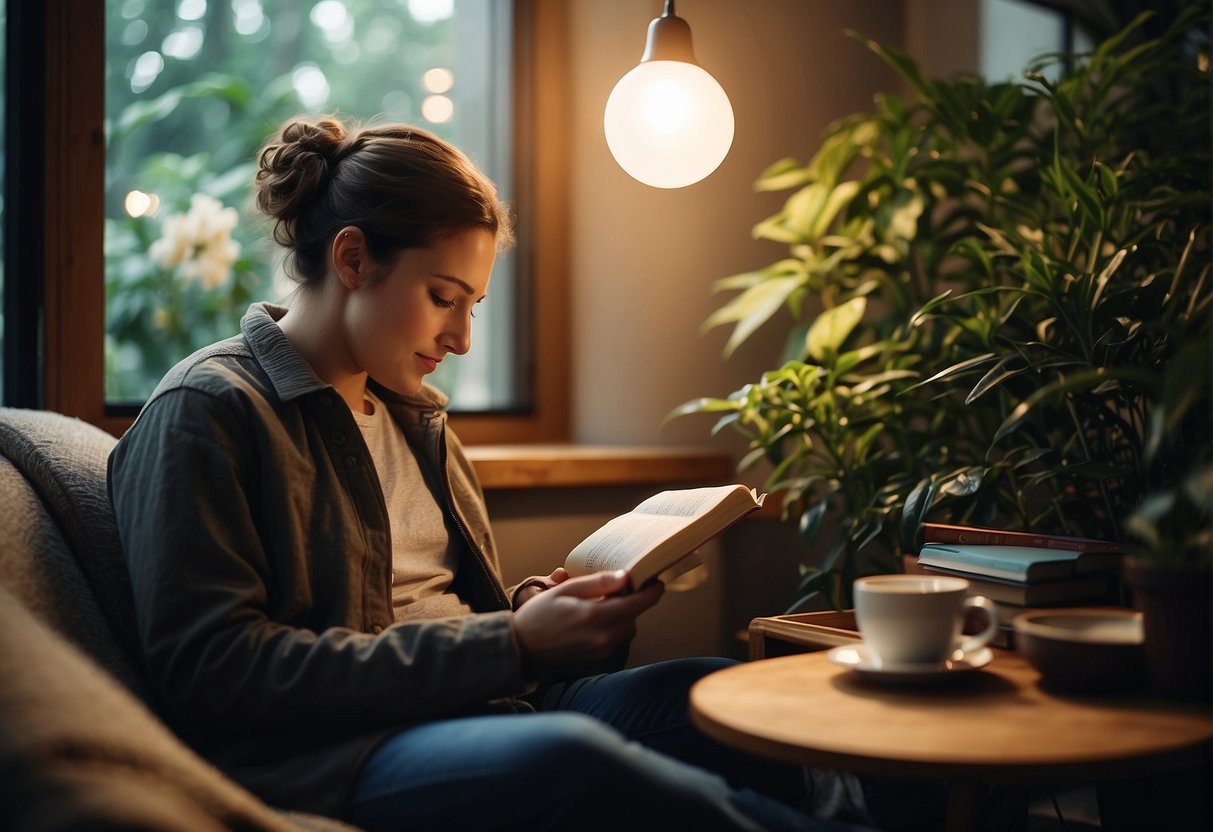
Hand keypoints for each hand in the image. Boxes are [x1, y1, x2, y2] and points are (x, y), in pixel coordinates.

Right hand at [512, 570, 663, 675]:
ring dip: (624, 616)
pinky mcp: (596, 659)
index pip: (637, 604)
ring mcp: (600, 651)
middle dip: (634, 602)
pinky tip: (595, 619)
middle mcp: (603, 637)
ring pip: (626, 629)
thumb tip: (625, 578)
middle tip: (623, 588)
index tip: (656, 582)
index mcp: (596, 616)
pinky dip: (613, 628)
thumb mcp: (565, 590)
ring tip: (606, 603)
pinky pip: (615, 640)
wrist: (520, 648)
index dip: (651, 592)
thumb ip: (598, 583)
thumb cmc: (539, 615)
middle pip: (634, 617)